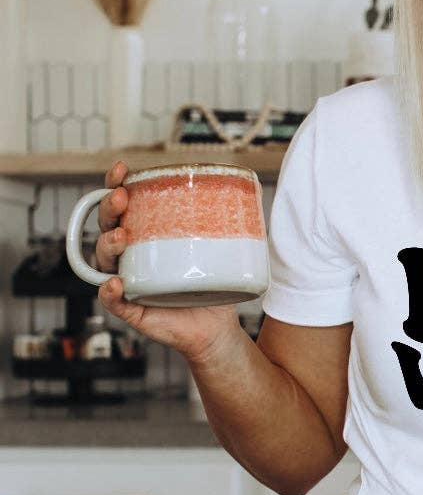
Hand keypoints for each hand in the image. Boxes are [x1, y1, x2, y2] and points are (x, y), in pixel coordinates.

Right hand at [95, 160, 243, 363]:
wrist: (217, 326)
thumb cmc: (213, 283)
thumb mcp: (219, 247)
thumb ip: (223, 221)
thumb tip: (246, 188)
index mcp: (145, 236)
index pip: (122, 206)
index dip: (114, 185)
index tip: (122, 169)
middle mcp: (130, 256)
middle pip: (106, 226)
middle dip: (109, 209)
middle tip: (123, 198)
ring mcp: (128, 281)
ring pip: (104, 260)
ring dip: (107, 244)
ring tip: (122, 236)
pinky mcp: (131, 309)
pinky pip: (111, 301)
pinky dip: (109, 292)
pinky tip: (117, 283)